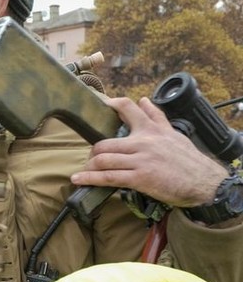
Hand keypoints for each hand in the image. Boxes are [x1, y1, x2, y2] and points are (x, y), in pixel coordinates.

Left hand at [71, 97, 228, 207]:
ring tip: (85, 170)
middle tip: (92, 159)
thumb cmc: (187, 159)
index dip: (111, 105)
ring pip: (103, 159)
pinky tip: (78, 179)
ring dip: (90, 166)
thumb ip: (156, 117)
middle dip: (93, 153)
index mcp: (151, 129)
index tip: (100, 104)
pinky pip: (108, 177)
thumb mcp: (173, 133)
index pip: (128, 109)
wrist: (203, 181)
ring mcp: (140, 160)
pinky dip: (90, 178)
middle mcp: (143, 142)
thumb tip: (143, 100)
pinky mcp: (139, 177)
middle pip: (105, 142)